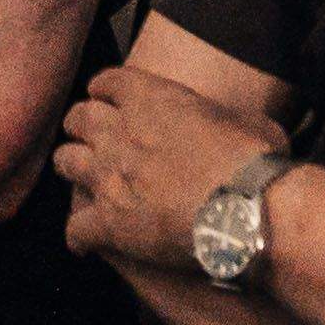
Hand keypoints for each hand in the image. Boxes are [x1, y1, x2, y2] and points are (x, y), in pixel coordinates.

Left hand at [54, 61, 286, 279]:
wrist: (248, 211)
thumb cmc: (257, 163)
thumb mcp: (248, 120)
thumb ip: (224, 116)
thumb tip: (232, 124)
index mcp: (152, 99)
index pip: (108, 81)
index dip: (106, 90)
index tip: (107, 98)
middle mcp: (121, 132)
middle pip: (79, 118)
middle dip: (81, 126)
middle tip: (89, 137)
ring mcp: (110, 177)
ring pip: (67, 162)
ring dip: (72, 168)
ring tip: (80, 179)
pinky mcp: (110, 223)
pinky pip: (76, 228)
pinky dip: (79, 235)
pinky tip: (85, 242)